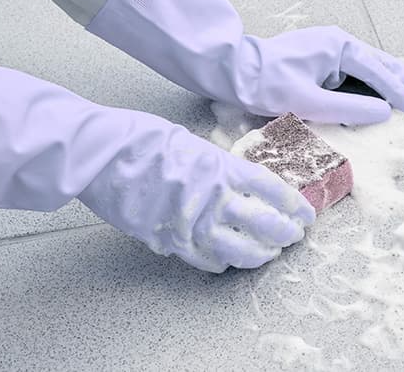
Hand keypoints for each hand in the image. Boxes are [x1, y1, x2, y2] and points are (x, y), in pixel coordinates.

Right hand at [79, 121, 315, 272]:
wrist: (98, 155)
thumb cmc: (139, 139)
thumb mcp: (190, 143)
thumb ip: (218, 167)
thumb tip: (239, 185)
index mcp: (221, 168)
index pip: (273, 191)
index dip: (295, 206)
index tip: (306, 213)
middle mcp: (213, 199)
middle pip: (265, 224)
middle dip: (285, 233)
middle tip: (293, 236)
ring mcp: (192, 224)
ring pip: (241, 251)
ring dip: (260, 254)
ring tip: (269, 253)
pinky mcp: (169, 241)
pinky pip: (205, 261)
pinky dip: (222, 263)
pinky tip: (228, 262)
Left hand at [235, 25, 403, 124]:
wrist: (234, 71)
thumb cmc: (265, 84)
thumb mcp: (306, 101)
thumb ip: (348, 108)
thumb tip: (385, 112)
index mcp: (337, 46)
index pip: (377, 71)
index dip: (400, 92)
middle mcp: (338, 43)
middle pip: (383, 64)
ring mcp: (331, 51)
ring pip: (374, 67)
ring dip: (399, 81)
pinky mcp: (324, 62)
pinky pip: (359, 73)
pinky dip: (379, 83)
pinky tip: (392, 90)